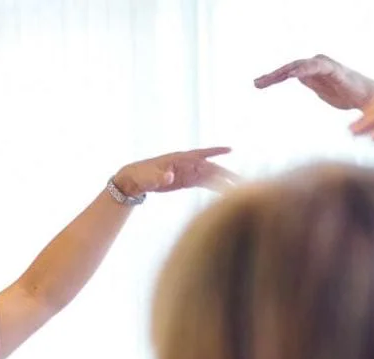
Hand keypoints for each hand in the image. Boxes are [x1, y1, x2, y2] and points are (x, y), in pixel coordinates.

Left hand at [113, 147, 237, 197]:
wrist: (132, 181)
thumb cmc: (139, 176)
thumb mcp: (147, 177)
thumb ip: (159, 177)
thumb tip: (170, 177)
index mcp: (179, 159)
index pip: (200, 154)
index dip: (214, 151)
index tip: (229, 149)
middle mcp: (186, 164)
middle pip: (210, 167)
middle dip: (225, 173)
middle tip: (241, 181)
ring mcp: (186, 172)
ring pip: (209, 175)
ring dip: (222, 181)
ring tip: (237, 190)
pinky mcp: (185, 181)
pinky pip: (203, 182)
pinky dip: (214, 186)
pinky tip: (223, 193)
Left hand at [254, 55, 373, 112]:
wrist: (366, 98)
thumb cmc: (346, 95)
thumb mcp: (322, 91)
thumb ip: (310, 83)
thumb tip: (296, 76)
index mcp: (312, 70)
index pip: (288, 72)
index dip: (272, 78)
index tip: (258, 84)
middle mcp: (316, 63)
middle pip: (289, 68)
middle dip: (272, 76)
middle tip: (256, 83)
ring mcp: (324, 64)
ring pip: (299, 66)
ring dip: (283, 73)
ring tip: (268, 80)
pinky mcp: (332, 68)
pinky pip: (315, 67)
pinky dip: (303, 70)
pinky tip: (292, 75)